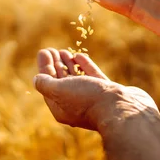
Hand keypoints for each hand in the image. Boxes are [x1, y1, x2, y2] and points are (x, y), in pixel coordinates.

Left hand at [34, 48, 158, 131]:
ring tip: (63, 51)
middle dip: (55, 66)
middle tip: (51, 50)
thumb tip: (37, 79)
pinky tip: (79, 56)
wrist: (123, 109)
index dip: (44, 68)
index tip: (44, 52)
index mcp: (62, 109)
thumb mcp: (60, 91)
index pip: (48, 86)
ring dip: (69, 65)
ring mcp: (93, 100)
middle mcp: (76, 106)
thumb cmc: (89, 100)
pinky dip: (85, 66)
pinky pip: (93, 78)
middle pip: (61, 83)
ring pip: (77, 80)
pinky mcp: (108, 94)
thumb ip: (46, 84)